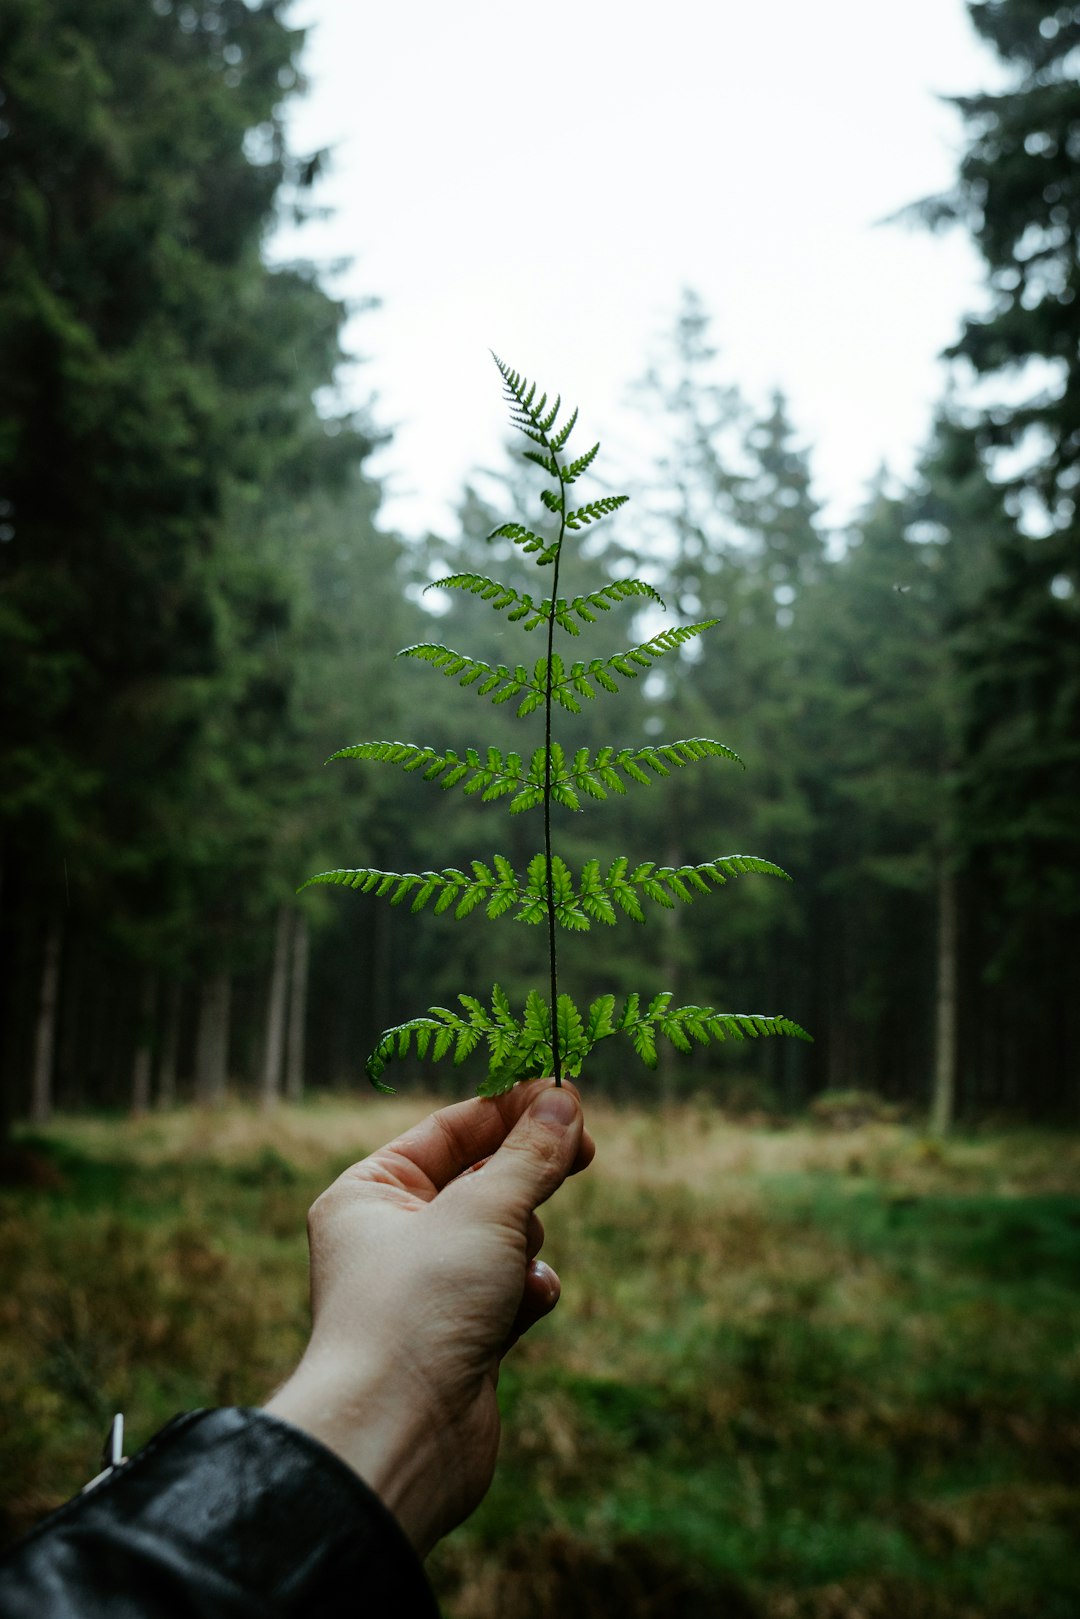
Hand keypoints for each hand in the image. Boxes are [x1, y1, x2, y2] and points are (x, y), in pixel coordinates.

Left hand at [265, 1078, 593, 1554]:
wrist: (401, 1436)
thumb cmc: (418, 1308)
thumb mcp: (482, 1209)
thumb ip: (530, 1154)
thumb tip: (563, 1102)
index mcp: (370, 1194)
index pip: (448, 1130)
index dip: (509, 1109)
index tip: (567, 1094)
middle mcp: (392, 1237)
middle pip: (481, 1179)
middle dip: (526, 1174)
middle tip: (583, 1150)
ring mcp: (430, 1289)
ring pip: (504, 1235)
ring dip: (524, 1244)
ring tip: (514, 1265)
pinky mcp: (463, 1337)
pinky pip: (512, 1290)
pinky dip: (527, 1293)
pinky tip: (524, 1307)